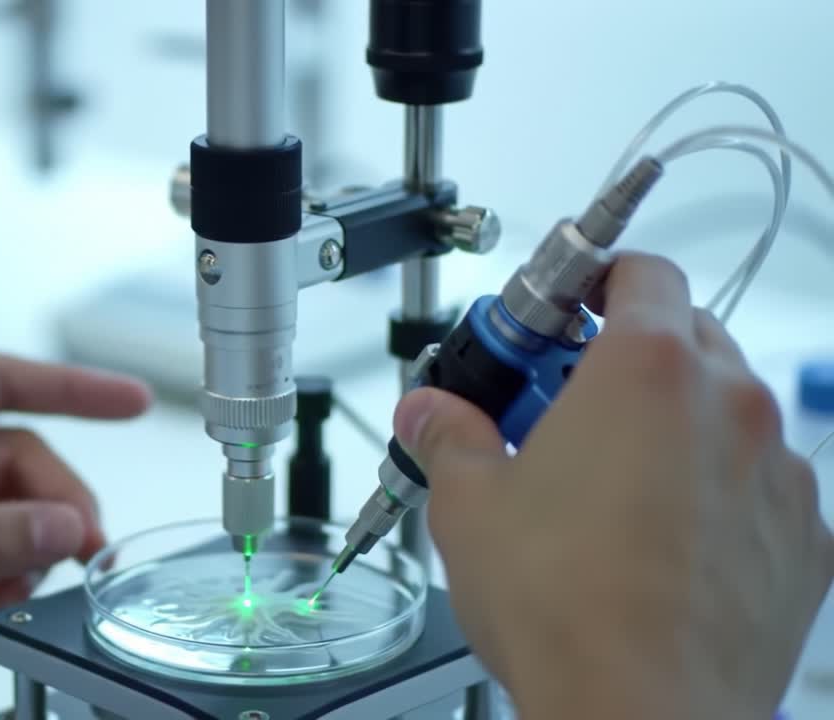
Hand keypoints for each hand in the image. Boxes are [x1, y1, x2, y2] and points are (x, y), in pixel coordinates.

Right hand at [394, 254, 833, 719]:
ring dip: (670, 428)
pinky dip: (715, 494)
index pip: (638, 271)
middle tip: (560, 409)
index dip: (592, 284)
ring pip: (724, 414)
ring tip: (605, 487)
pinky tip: (657, 544)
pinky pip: (758, 487)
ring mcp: (777, 473)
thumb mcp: (468, 504)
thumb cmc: (567, 609)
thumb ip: (448, 437)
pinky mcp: (804, 540)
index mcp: (646, 370)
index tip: (558, 321)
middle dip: (620, 360)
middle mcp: (728, 406)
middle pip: (683, 336)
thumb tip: (430, 415)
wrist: (641, 713)